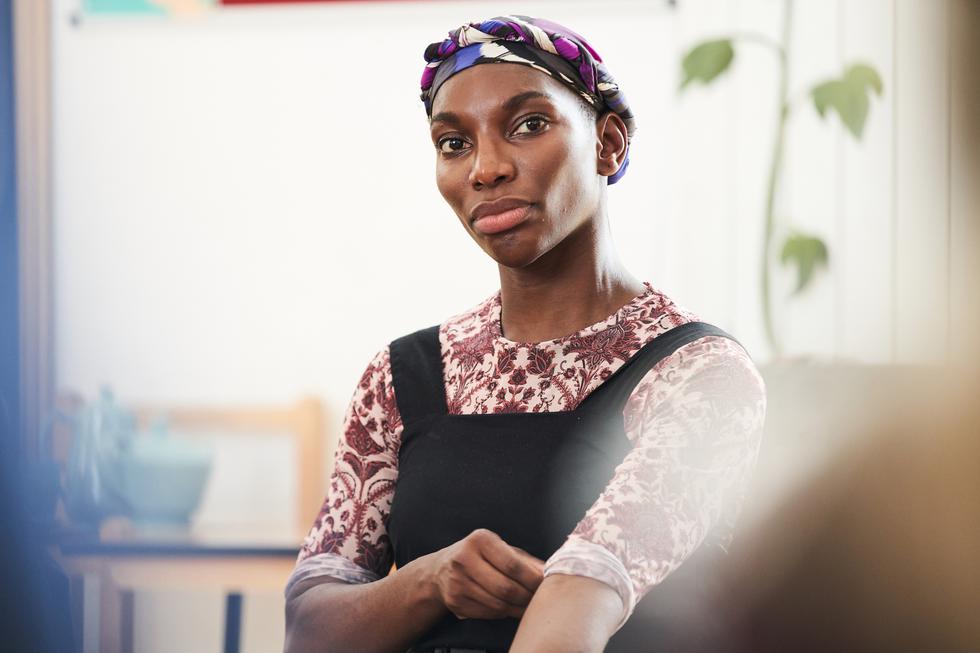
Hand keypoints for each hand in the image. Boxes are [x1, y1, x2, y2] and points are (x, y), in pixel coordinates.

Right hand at [423, 529, 544, 619]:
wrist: (442, 569)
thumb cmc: (481, 556)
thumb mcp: (500, 548)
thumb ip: (525, 560)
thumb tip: (552, 572)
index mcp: (480, 540)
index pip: (512, 564)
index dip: (532, 579)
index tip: (544, 585)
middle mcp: (464, 559)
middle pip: (505, 588)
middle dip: (527, 597)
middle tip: (538, 599)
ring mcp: (457, 582)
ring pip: (498, 604)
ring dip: (517, 608)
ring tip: (527, 605)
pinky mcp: (455, 601)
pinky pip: (488, 613)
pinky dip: (504, 613)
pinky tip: (510, 608)